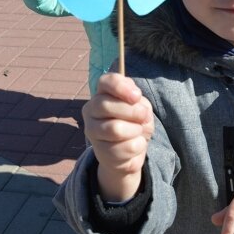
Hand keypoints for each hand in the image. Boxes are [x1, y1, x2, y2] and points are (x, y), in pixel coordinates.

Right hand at [83, 73, 153, 200]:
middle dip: (133, 112)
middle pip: (106, 106)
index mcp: (101, 94)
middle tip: (143, 116)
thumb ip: (137, 100)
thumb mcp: (140, 106)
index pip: (105, 82)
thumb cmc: (134, 122)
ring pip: (115, 129)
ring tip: (138, 131)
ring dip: (135, 130)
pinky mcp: (100, 151)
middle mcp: (91, 110)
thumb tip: (134, 99)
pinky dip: (138, 145)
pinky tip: (134, 144)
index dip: (121, 87)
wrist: (131, 151)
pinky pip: (125, 147)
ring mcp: (92, 131)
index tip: (137, 96)